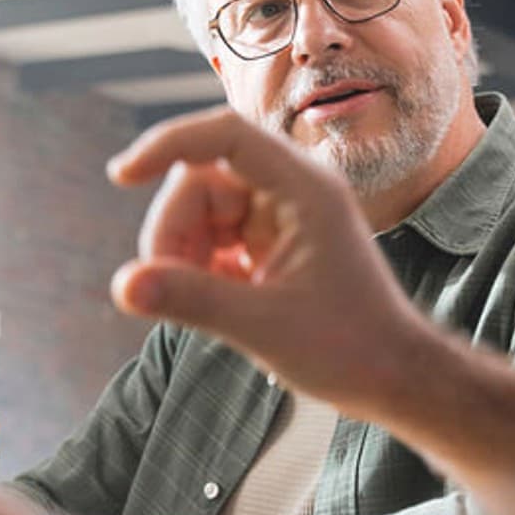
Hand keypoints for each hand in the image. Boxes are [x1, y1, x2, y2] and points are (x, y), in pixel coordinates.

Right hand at [107, 107, 425, 415]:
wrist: (393, 379)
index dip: (166, 145)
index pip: (224, 135)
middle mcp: (292, 191)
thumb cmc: (350, 350)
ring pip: (201, 211)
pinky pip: (214, 237)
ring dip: (182, 253)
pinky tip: (216, 303)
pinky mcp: (271, 244)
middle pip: (201, 180)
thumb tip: (122, 285)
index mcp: (304, 189)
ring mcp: (281, 217)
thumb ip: (191, 300)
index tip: (121, 176)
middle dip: (172, 231)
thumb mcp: (262, 326)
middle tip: (164, 286)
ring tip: (194, 302)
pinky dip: (200, 267)